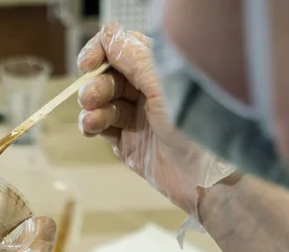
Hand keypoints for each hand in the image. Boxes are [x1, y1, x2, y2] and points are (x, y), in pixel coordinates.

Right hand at [77, 22, 233, 214]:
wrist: (201, 179)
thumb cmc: (193, 129)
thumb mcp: (165, 87)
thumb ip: (136, 60)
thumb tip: (110, 35)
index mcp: (159, 69)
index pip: (121, 47)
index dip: (100, 51)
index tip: (87, 64)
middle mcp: (146, 89)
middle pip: (106, 75)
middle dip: (94, 85)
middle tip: (89, 99)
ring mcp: (135, 116)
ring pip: (100, 102)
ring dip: (91, 107)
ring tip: (91, 121)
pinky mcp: (126, 141)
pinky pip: (100, 126)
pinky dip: (91, 125)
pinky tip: (90, 128)